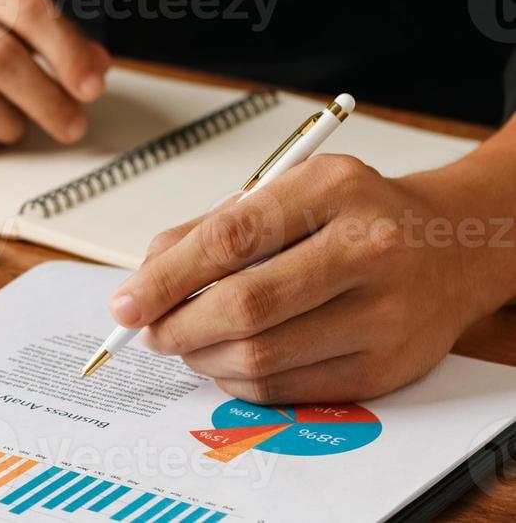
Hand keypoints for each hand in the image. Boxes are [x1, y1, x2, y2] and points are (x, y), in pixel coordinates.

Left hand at [111, 154, 515, 403]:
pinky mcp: (386, 367)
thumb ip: (211, 228)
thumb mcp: (286, 190)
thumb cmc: (352, 215)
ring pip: (262, 356)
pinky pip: (288, 389)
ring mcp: (383, 314)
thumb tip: (143, 280)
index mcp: (332, 189)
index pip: (229, 239)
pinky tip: (226, 359)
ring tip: (186, 341)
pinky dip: (239, 380)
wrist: (452, 246)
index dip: (166, 279)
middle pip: (245, 307)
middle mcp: (368, 249)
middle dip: (177, 326)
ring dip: (203, 356)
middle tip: (149, 330)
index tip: (125, 303)